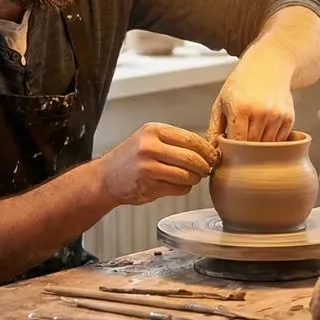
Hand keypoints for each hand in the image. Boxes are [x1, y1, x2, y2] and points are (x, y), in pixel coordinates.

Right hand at [97, 123, 219, 206]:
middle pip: (191, 158)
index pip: (191, 139)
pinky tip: (179, 184)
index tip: (213, 155)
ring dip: (195, 179)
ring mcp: (148, 167)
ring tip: (193, 177)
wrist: (106, 177)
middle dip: (205, 166)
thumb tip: (208, 149)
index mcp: (153, 130)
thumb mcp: (149, 138)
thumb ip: (174, 141)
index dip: (207, 149)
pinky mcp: (148, 186)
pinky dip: (184, 188)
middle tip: (207, 169)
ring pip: (187, 175)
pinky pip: (178, 189)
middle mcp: (149, 147)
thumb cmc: (131, 157)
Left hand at [208, 50, 294, 141]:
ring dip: (259, 145)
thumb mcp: (221, 102)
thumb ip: (214, 129)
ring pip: (267, 146)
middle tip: (240, 140)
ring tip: (252, 130)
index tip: (229, 148)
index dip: (232, 150)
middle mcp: (260, 112)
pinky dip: (272, 140)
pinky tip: (265, 127)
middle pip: (252, 148)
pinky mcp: (289, 118)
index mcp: (240, 107)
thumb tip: (213, 152)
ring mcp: (276, 115)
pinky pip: (280, 141)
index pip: (236, 143)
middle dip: (245, 150)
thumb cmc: (241, 84)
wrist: (268, 66)